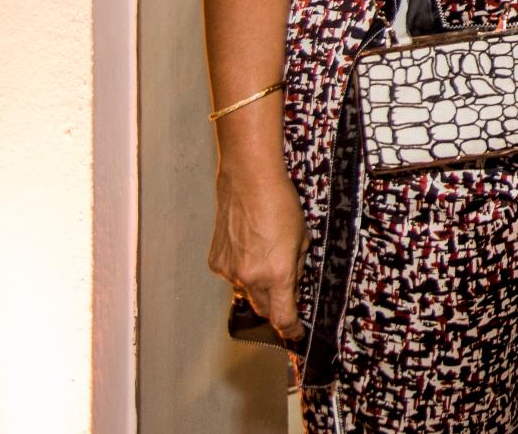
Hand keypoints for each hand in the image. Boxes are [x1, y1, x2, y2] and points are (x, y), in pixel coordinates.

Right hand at [209, 162, 307, 340]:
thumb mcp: (302, 238)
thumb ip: (296, 267)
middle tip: (286, 293)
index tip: (296, 334)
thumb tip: (292, 283)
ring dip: (258, 287)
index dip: (292, 330)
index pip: (283, 316)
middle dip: (276, 306)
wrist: (249, 182)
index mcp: (277, 274)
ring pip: (246, 293)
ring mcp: (230, 272)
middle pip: (264, 309)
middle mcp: (251, 278)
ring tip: (265, 258)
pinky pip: (232, 277)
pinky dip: (242, 270)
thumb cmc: (281, 204)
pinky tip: (248, 249)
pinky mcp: (216, 262)